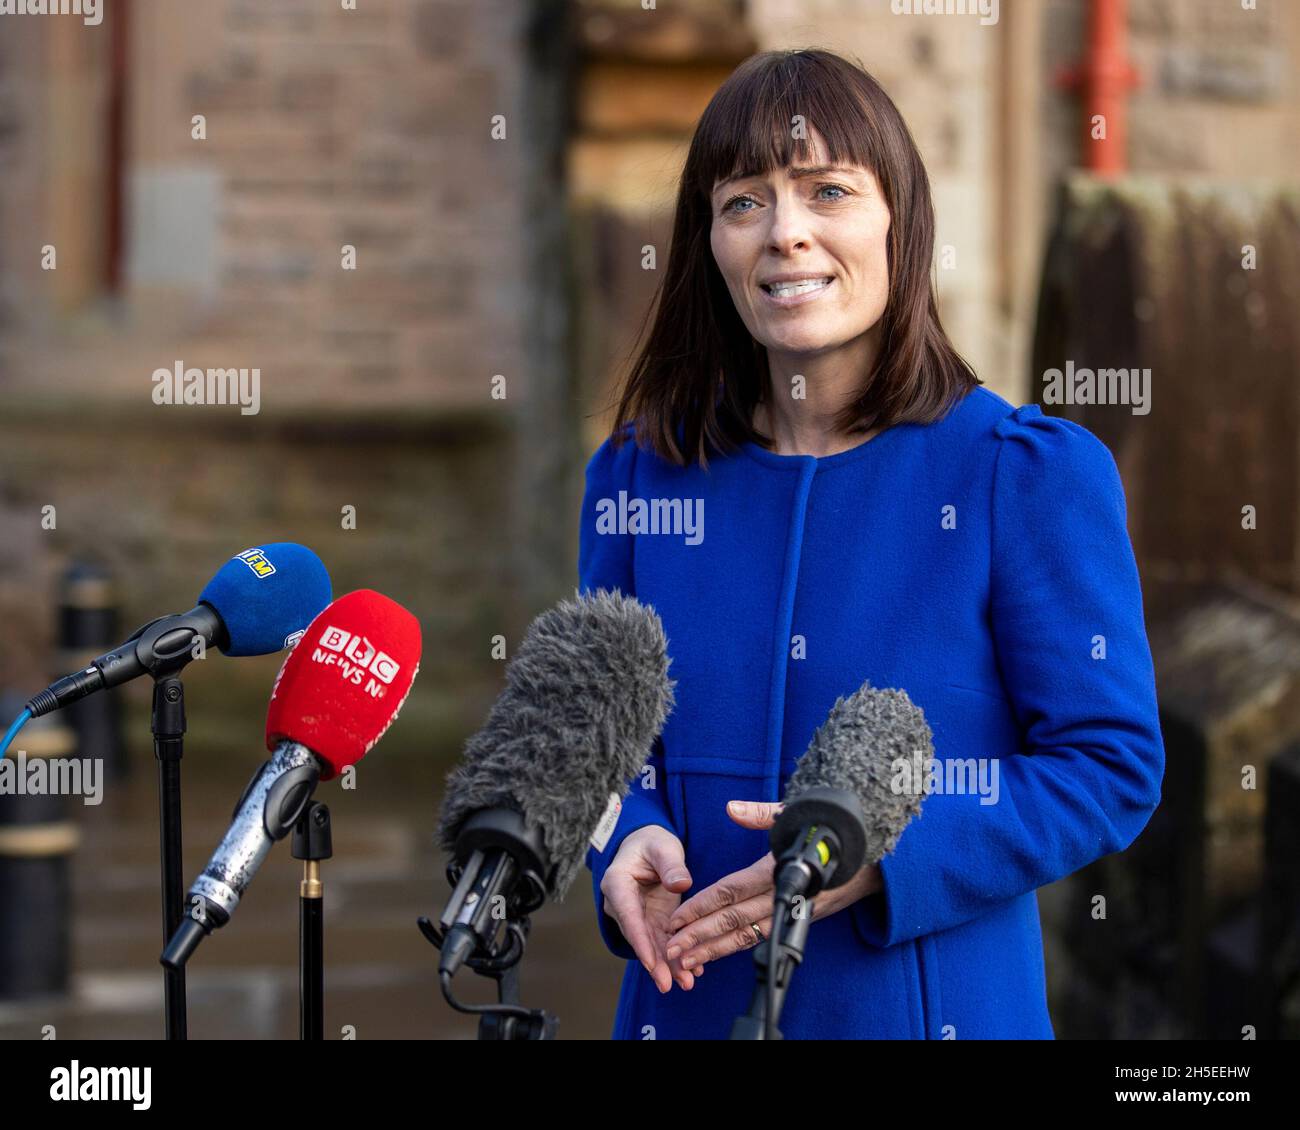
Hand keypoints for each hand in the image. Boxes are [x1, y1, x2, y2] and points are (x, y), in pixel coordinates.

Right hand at [600, 825, 697, 992]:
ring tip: (686, 983)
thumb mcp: (662, 847)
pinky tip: (692, 971)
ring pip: (652, 944)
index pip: (628, 915)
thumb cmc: (651, 842)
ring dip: (667, 965)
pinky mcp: (651, 920)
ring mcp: (637, 915)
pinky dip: (676, 956)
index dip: (639, 940)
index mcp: (617, 883)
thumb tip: (680, 884)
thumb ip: (671, 865)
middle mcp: (622, 904)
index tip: (650, 961)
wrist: (647, 846)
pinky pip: (662, 941)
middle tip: (667, 984)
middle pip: (639, 937)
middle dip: (655, 962)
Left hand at [663, 800, 881, 977]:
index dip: (702, 906)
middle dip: (701, 936)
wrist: (880, 860)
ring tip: (688, 959)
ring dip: (716, 949)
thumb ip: (761, 813)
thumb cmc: (835, 832)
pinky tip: (720, 952)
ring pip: (747, 935)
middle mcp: (784, 896)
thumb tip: (731, 809)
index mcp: (778, 870)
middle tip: (672, 948)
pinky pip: (764, 935)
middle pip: (734, 921)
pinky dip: (739, 945)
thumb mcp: (797, 814)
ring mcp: (794, 912)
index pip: (732, 892)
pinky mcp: (801, 918)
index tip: (677, 918)